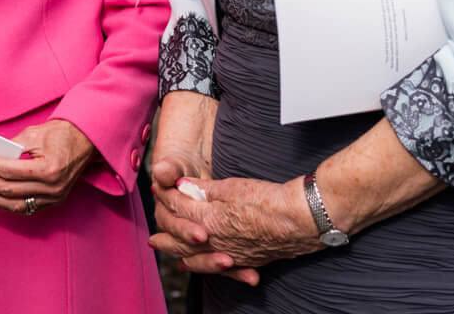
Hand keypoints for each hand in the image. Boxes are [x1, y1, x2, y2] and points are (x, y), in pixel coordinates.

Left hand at [0, 119, 94, 214]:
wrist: (85, 141)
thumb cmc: (61, 134)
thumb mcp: (34, 134)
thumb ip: (11, 146)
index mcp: (48, 169)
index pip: (9, 171)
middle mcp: (52, 188)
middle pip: (9, 190)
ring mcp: (54, 198)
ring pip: (16, 205)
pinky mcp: (53, 202)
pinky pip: (26, 208)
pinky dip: (7, 204)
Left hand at [150, 174, 318, 285]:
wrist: (301, 220)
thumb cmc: (267, 200)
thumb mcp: (231, 187)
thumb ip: (205, 189)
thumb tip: (183, 186)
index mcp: (208, 219)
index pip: (180, 208)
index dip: (168, 196)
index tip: (160, 189)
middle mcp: (216, 241)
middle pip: (181, 240)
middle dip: (165, 237)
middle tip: (152, 239)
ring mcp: (231, 253)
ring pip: (198, 257)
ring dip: (181, 256)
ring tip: (171, 258)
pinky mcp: (248, 259)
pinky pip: (220, 267)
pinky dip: (207, 267)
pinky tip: (203, 267)